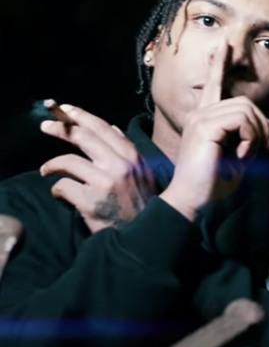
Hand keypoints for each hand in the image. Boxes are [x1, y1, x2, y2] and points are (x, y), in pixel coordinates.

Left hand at [40, 106, 155, 232]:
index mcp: (133, 157)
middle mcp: (121, 166)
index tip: (66, 110)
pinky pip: (64, 186)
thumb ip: (127, 151)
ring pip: (68, 161)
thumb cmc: (142, 204)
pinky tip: (60, 195)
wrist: (145, 235)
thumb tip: (112, 127)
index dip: (82, 116)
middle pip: (84, 137)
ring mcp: (106, 183)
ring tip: (46, 170)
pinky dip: (57, 190)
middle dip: (60, 128)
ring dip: (52, 165)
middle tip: (45, 126)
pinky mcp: (92, 201)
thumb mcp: (143, 173)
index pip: (103, 128)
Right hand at [161, 42, 268, 220]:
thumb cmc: (212, 183)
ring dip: (256, 135)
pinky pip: (242, 120)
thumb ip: (248, 136)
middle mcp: (200, 114)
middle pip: (244, 102)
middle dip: (262, 125)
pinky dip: (250, 139)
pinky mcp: (205, 126)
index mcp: (204, 119)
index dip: (220, 64)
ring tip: (246, 155)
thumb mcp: (237, 157)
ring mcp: (201, 118)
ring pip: (246, 110)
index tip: (224, 44)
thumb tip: (267, 124)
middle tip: (264, 148)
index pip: (214, 85)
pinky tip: (241, 155)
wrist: (193, 201)